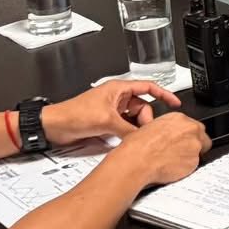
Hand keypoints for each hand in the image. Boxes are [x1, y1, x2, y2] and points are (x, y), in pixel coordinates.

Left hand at [44, 79, 182, 143]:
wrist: (53, 127)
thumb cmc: (72, 115)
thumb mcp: (106, 121)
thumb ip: (128, 129)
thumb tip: (143, 138)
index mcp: (118, 89)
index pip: (148, 87)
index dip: (164, 94)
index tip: (175, 102)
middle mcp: (116, 98)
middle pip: (143, 107)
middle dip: (145, 120)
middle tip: (143, 131)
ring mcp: (112, 111)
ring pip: (134, 119)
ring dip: (135, 128)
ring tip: (133, 137)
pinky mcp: (107, 123)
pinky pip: (125, 127)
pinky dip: (128, 134)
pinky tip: (126, 140)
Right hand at [106, 112, 209, 186]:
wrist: (138, 160)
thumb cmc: (138, 145)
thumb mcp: (151, 127)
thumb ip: (168, 129)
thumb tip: (169, 134)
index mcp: (179, 118)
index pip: (193, 126)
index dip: (187, 135)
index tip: (182, 140)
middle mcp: (191, 130)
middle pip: (201, 137)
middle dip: (193, 144)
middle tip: (180, 151)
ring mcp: (195, 145)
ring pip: (199, 152)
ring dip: (189, 156)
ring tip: (172, 161)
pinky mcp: (195, 161)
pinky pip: (194, 165)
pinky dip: (186, 167)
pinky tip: (173, 168)